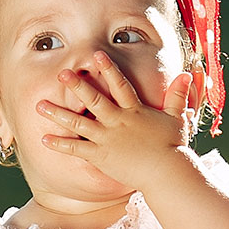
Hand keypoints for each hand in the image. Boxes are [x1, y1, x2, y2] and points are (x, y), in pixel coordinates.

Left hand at [38, 50, 194, 189]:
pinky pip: (76, 149)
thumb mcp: (177, 119)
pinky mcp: (101, 156)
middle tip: (61, 73)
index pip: (119, 85)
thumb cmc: (174, 148)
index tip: (95, 55)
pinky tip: (44, 139)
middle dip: (76, 85)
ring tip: (40, 105)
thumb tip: (188, 75)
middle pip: (93, 99)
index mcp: (134, 111)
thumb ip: (178, 96)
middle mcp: (117, 121)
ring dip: (59, 114)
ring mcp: (107, 139)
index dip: (107, 69)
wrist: (166, 173)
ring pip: (78, 123)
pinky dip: (60, 144)